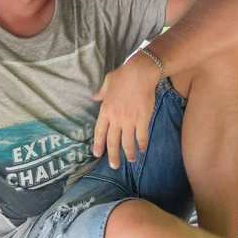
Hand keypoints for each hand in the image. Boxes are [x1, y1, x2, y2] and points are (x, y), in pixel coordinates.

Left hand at [92, 52, 159, 168]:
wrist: (140, 72)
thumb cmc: (124, 74)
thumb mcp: (108, 81)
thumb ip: (101, 92)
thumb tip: (95, 97)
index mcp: (105, 109)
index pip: (99, 131)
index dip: (98, 144)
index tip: (97, 154)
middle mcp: (116, 118)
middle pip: (112, 141)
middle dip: (112, 155)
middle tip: (114, 166)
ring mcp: (129, 120)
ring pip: (127, 142)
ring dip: (129, 153)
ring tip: (130, 160)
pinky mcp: (142, 119)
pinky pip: (141, 136)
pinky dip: (141, 144)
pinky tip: (142, 149)